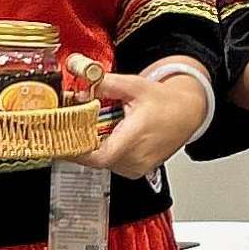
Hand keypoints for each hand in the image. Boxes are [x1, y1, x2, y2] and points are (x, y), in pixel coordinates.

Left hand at [80, 64, 210, 180]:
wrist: (186, 114)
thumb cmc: (165, 102)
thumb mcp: (134, 86)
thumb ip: (105, 83)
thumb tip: (82, 78)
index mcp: (135, 138)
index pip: (99, 156)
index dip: (77, 151)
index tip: (62, 140)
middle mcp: (136, 158)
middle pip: (96, 158)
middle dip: (82, 141)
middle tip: (71, 126)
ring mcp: (136, 167)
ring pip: (103, 162)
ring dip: (94, 147)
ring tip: (94, 128)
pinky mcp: (136, 171)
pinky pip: (112, 164)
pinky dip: (105, 151)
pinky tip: (108, 136)